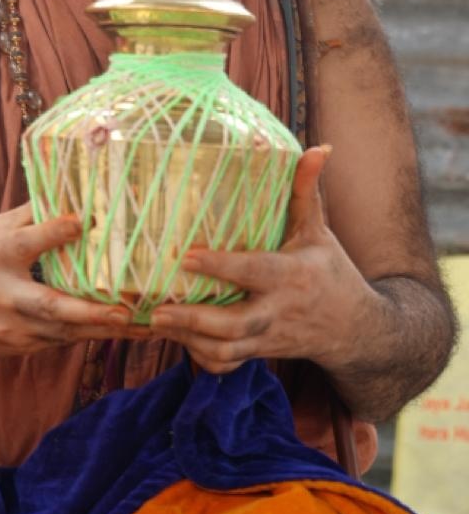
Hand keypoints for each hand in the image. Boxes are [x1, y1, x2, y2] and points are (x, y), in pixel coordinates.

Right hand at [0, 203, 147, 360]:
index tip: (84, 220)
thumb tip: (72, 193)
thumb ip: (30, 215)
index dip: (55, 230)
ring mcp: (13, 328)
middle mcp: (4, 294)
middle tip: (127, 310)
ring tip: (144, 323)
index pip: (26, 241)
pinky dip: (92, 336)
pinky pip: (62, 342)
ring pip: (64, 332)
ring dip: (104, 330)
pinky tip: (123, 331)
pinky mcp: (22, 347)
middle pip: (50, 306)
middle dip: (90, 312)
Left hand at [148, 147, 375, 375]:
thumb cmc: (331, 272)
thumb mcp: (320, 231)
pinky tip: (178, 342)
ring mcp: (268, 338)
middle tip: (157, 309)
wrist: (356, 330)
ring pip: (227, 350)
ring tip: (156, 323)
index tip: (187, 257)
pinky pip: (229, 365)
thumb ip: (307, 191)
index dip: (221, 267)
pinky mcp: (261, 353)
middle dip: (194, 320)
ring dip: (190, 342)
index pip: (254, 271)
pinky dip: (204, 360)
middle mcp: (278, 311)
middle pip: (235, 325)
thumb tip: (316, 147)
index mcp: (291, 275)